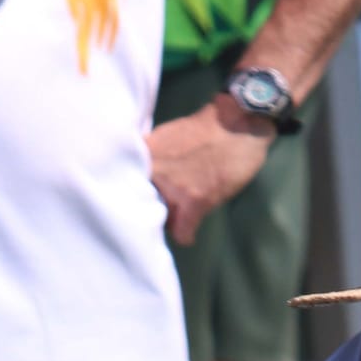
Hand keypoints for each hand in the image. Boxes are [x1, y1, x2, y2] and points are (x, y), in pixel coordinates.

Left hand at [147, 97, 276, 244]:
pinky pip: (181, 232)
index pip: (124, 184)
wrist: (237, 123)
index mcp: (145, 152)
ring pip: (161, 220)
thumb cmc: (206, 127)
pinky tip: (188, 235)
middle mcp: (154, 169)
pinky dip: (185, 236)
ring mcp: (173, 186)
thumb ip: (152, 156)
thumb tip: (144, 175)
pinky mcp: (194, 201)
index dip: (133, 194)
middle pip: (140, 205)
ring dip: (170, 221)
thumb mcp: (167, 136)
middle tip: (163, 207)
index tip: (142, 197)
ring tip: (179, 216)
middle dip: (151, 208)